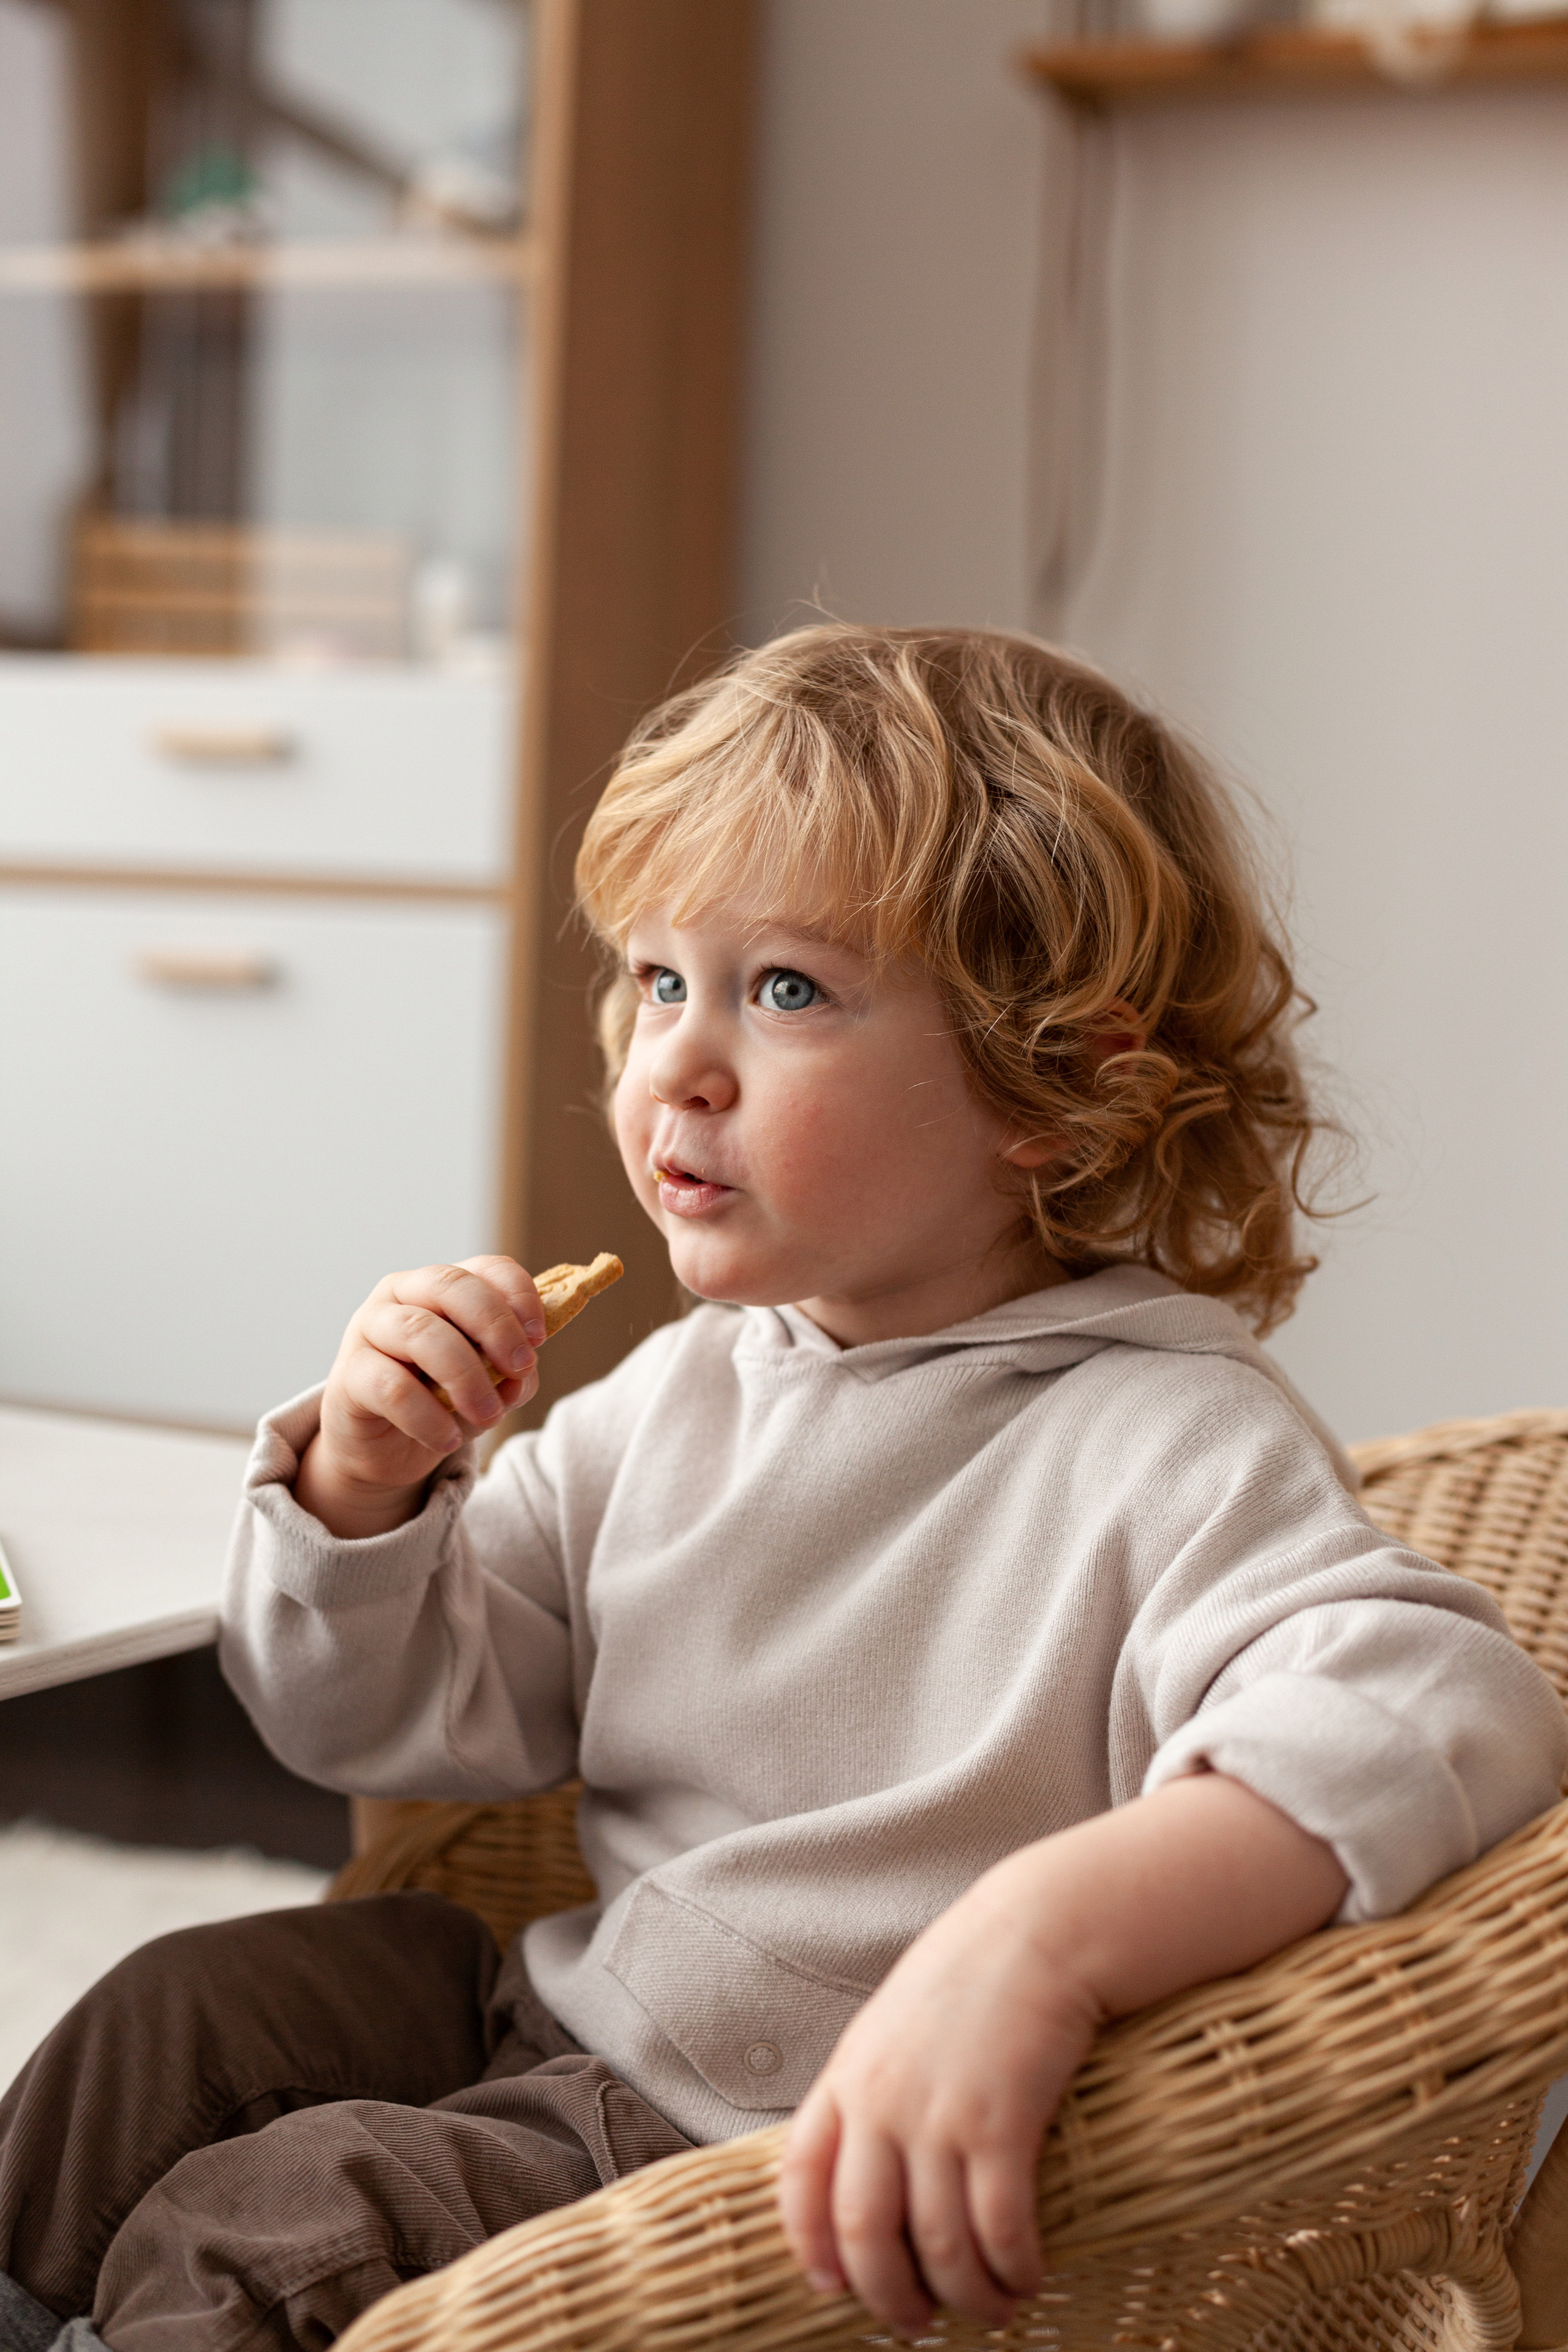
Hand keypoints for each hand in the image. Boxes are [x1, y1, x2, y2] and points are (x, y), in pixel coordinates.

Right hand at [293, 1255, 544, 1538]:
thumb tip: (522, 1375)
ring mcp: (369, 1329)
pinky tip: (448, 1439)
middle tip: (520, 1367)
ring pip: (420, 1332)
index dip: (518, 1294)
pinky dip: (428, 1417)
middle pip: (450, 1285)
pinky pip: (392, 1388)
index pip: (486, 1268)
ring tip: (488, 1415)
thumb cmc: (440, 1402)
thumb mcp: (488, 1386)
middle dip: (494, 1325)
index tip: (540, 1337)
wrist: (383, 1449)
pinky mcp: (348, 1376)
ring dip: (466, 1375)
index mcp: (444, 1288)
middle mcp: (402, 1294)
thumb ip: (510, 1375)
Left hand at [778, 1777, 1348, 2332]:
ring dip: (966, 2296)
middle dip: (889, 2296)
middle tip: (918, 2325)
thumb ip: (876, 2086)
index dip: (810, 2245)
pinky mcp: (1002, 2124)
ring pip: (938, 2245)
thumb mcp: (896, 2024)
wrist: (1039, 1929)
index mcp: (849, 2077)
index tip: (830, 2288)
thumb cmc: (973, 1976)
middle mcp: (883, 2103)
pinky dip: (1013, 2270)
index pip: (799, 2179)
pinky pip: (999, 2229)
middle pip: (864, 2232)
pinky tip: (1028, 2278)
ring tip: (991, 2309)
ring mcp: (940, 2115)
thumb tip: (875, 2162)